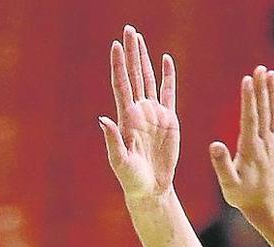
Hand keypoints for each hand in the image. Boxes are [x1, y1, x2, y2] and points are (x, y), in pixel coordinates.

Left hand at [101, 25, 178, 200]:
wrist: (151, 188)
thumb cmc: (132, 179)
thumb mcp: (120, 162)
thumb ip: (113, 141)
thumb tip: (104, 120)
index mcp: (126, 118)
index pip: (122, 85)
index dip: (118, 65)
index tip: (116, 45)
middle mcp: (139, 111)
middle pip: (134, 75)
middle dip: (131, 53)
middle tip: (129, 30)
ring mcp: (153, 114)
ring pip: (148, 79)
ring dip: (144, 59)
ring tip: (140, 39)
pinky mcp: (169, 119)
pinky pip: (168, 92)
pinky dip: (167, 75)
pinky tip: (165, 60)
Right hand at [209, 65, 273, 217]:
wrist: (266, 204)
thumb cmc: (243, 195)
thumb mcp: (228, 184)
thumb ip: (221, 165)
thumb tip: (215, 144)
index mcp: (251, 149)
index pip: (250, 119)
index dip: (249, 99)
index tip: (247, 80)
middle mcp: (265, 142)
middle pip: (264, 110)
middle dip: (261, 88)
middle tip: (260, 68)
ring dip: (272, 91)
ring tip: (270, 72)